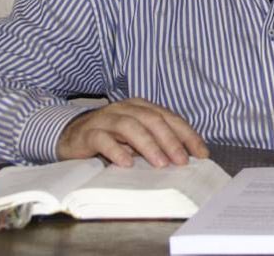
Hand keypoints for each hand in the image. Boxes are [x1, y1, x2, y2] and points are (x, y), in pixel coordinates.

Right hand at [57, 98, 209, 167]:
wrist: (71, 136)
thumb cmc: (111, 138)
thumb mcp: (137, 138)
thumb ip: (156, 142)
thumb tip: (184, 158)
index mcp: (142, 107)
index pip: (170, 118)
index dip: (188, 135)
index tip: (202, 154)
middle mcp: (126, 108)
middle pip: (152, 120)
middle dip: (170, 141)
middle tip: (182, 161)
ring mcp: (106, 118)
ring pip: (130, 126)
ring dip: (148, 145)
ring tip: (160, 164)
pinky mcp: (88, 133)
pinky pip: (103, 139)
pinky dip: (116, 151)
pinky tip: (126, 164)